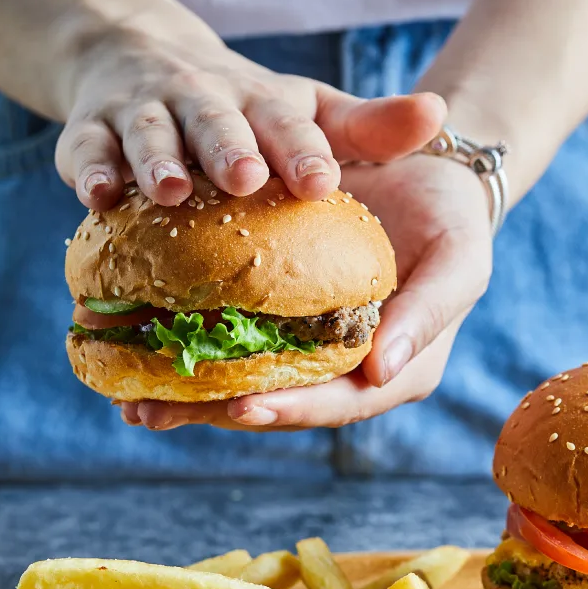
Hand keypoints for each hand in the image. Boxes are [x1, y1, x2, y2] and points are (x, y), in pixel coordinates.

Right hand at [54, 26, 445, 208]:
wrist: (138, 55)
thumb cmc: (245, 108)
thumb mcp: (309, 109)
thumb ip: (369, 125)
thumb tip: (439, 115)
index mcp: (260, 103)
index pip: (288, 123)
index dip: (303, 150)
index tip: (321, 181)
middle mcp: (202, 102)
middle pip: (216, 122)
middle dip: (229, 149)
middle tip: (246, 180)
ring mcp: (143, 114)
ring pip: (149, 134)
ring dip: (157, 162)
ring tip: (171, 191)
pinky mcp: (91, 133)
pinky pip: (86, 151)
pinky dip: (91, 172)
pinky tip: (99, 199)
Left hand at [123, 153, 493, 430]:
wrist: (430, 174)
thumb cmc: (452, 216)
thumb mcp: (459, 257)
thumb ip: (428, 311)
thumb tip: (382, 370)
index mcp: (399, 371)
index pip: (341, 404)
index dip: (292, 410)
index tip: (242, 407)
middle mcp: (351, 374)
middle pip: (281, 406)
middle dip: (215, 413)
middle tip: (152, 414)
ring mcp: (314, 353)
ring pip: (248, 386)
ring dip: (188, 397)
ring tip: (128, 401)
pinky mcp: (282, 326)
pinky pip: (234, 348)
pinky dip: (186, 351)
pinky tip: (133, 356)